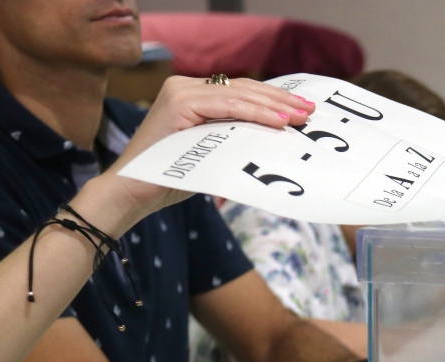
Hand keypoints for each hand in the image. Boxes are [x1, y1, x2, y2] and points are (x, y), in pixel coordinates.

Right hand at [98, 76, 315, 232]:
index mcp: (192, 94)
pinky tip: (278, 122)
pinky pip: (228, 106)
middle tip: (310, 111)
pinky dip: (256, 113)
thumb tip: (279, 135)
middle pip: (244, 89)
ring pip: (239, 94)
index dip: (274, 99)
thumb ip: (237, 135)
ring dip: (274, 107)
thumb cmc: (173, 177)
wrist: (134, 192)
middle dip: (280, 101)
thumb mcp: (214, 150)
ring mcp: (181, 92)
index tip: (303, 110)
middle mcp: (185, 86)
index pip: (242, 91)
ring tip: (301, 117)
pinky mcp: (179, 102)